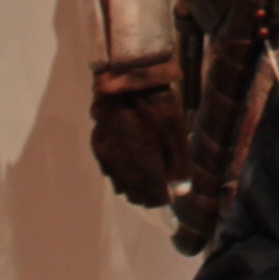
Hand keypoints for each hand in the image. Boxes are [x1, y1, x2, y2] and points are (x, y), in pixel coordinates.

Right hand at [91, 85, 190, 208]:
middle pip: (134, 195)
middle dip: (147, 195)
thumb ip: (179, 166)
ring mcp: (107, 158)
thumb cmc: (158, 106)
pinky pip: (109, 170)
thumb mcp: (176, 133)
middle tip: (159, 186)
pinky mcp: (98, 146)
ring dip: (133, 185)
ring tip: (146, 174)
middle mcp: (122, 169)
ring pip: (120, 184)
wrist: (127, 80)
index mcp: (144, 168)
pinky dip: (120, 171)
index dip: (163, 199)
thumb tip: (180, 193)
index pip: (152, 198)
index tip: (169, 194)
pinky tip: (130, 160)